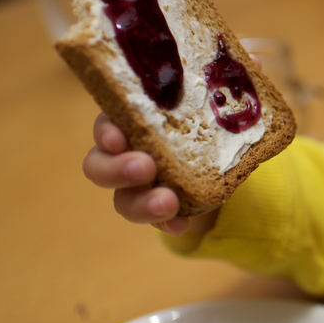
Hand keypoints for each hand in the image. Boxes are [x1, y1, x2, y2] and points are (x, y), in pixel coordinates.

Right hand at [82, 113, 216, 234]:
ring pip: (122, 199)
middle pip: (98, 166)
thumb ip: (202, 106)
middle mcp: (124, 154)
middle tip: (145, 168)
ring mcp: (136, 186)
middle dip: (117, 169)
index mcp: (131, 121)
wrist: (225, 156)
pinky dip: (167, 223)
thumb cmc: (206, 121)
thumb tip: (223, 98)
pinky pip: (155, 220)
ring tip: (167, 203)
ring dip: (142, 204)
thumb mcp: (204, 110)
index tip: (118, 139)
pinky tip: (181, 224)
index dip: (106, 132)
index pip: (105, 124)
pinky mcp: (155, 208)